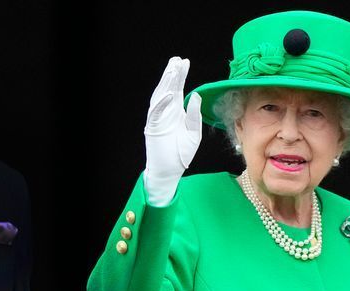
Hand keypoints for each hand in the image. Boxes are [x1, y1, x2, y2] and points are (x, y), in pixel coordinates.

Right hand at [143, 56, 202, 205]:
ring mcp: (159, 119)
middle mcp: (166, 113)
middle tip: (177, 60)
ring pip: (161, 97)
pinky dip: (163, 103)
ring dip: (166, 83)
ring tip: (172, 70)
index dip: (181, 76)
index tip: (185, 62)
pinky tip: (170, 94)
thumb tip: (196, 96)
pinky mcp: (153, 128)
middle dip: (172, 74)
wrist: (170, 171)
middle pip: (168, 89)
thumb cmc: (181, 154)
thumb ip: (194, 115)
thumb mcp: (193, 133)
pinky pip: (157, 113)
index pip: (178, 89)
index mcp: (176, 112)